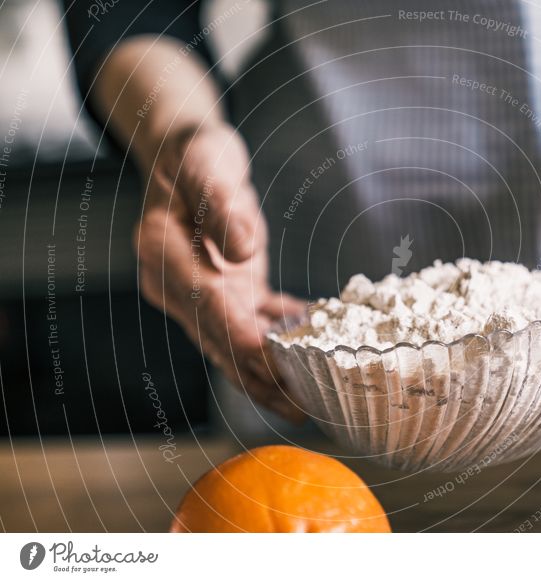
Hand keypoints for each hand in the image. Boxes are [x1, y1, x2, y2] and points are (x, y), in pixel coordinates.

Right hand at [134, 123, 305, 420]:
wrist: (188, 157)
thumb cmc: (194, 154)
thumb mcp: (206, 164)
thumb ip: (221, 204)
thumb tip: (244, 251)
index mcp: (162, 255)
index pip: (204, 306)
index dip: (240, 338)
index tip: (274, 365)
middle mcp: (177, 284)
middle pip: (219, 340)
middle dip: (259, 377)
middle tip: (301, 408)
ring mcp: (202, 292)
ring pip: (237, 343)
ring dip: (271, 373)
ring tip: (309, 402)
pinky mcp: (227, 290)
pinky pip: (256, 322)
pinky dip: (283, 339)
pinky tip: (316, 355)